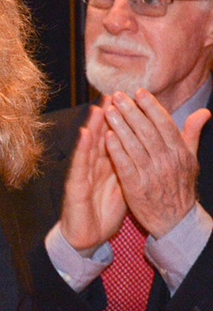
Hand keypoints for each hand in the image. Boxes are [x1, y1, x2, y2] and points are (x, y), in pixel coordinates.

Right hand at [59, 101, 126, 253]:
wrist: (87, 237)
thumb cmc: (103, 212)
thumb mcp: (125, 186)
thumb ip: (135, 166)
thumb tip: (151, 150)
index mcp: (108, 165)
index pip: (117, 138)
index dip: (124, 120)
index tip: (132, 100)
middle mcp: (94, 166)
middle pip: (102, 137)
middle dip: (108, 115)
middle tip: (115, 93)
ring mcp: (83, 174)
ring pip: (89, 146)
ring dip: (94, 125)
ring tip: (100, 106)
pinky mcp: (75, 187)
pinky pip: (80, 166)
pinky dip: (82, 149)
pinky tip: (85, 135)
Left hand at [103, 89, 208, 237]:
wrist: (174, 219)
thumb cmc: (179, 185)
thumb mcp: (190, 160)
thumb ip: (191, 134)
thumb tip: (204, 112)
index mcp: (180, 153)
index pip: (165, 124)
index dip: (151, 106)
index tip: (138, 91)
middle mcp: (167, 161)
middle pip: (147, 131)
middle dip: (132, 111)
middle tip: (117, 95)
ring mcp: (151, 174)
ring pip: (134, 145)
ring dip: (121, 126)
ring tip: (108, 110)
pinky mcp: (136, 187)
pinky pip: (125, 165)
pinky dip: (116, 150)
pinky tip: (106, 136)